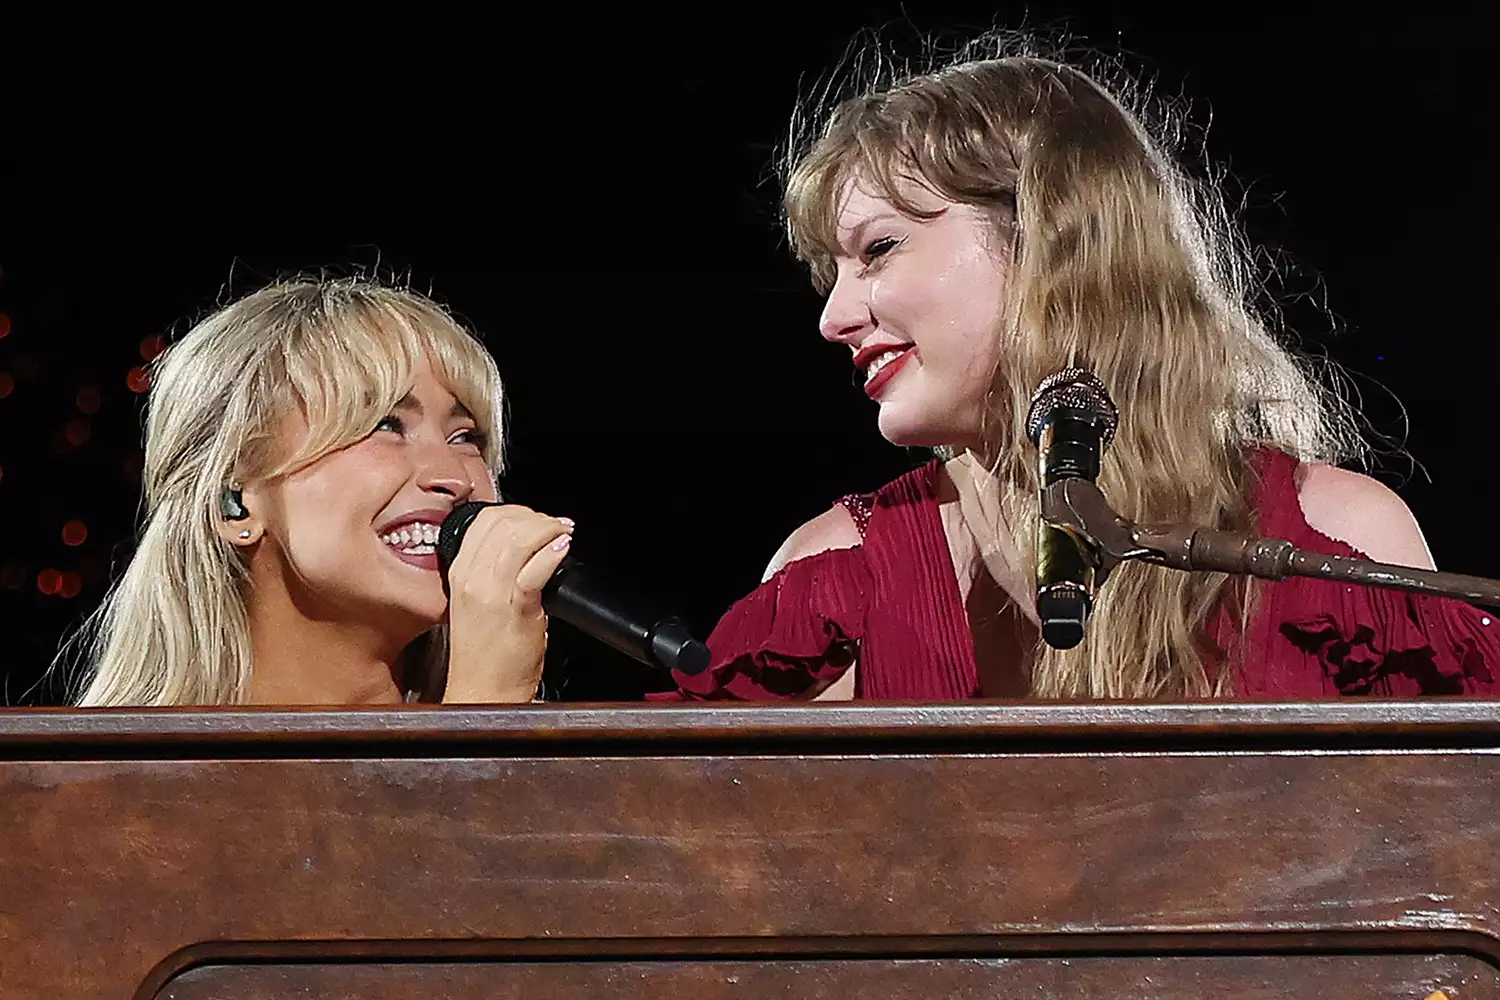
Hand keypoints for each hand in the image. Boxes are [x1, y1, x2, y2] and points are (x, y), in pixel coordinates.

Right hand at [441, 504, 572, 702]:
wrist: (483, 693)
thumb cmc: (484, 654)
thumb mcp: (477, 602)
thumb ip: (492, 571)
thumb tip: (521, 544)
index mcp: (459, 573)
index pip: (485, 521)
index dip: (516, 512)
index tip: (535, 519)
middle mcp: (472, 579)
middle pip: (503, 523)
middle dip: (536, 517)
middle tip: (554, 527)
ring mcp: (491, 593)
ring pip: (519, 539)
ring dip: (549, 530)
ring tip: (562, 536)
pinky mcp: (516, 609)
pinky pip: (534, 569)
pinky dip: (553, 553)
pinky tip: (563, 550)